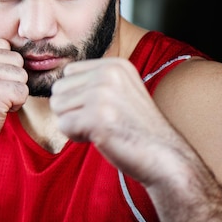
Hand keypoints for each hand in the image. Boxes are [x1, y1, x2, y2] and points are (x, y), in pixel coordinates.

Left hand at [50, 58, 182, 185]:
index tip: (100, 109)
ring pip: (57, 107)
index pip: (68, 73)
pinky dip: (76, 137)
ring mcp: (102, 94)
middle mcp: (108, 74)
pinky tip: (99, 138)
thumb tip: (56, 88)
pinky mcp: (96, 117)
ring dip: (73, 123)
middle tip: (99, 122)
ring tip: (100, 128)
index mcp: (114, 65)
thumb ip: (93, 82)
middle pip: (58, 89)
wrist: (165, 156)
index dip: (76, 96)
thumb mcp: (120, 91)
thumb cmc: (135, 128)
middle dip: (71, 110)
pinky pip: (63, 126)